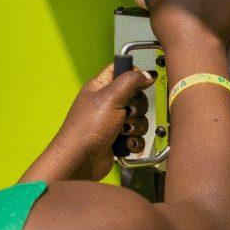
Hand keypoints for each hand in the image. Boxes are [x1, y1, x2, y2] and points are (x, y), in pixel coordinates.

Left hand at [21, 64, 155, 183]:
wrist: (81, 160)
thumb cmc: (88, 128)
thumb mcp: (110, 97)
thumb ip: (131, 81)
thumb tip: (148, 75)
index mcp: (101, 87)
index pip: (120, 70)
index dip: (133, 74)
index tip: (139, 83)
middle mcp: (107, 103)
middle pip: (136, 97)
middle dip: (136, 108)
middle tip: (125, 114)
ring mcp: (113, 122)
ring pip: (139, 118)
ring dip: (135, 127)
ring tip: (122, 132)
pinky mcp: (118, 139)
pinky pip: (137, 137)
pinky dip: (134, 142)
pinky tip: (125, 144)